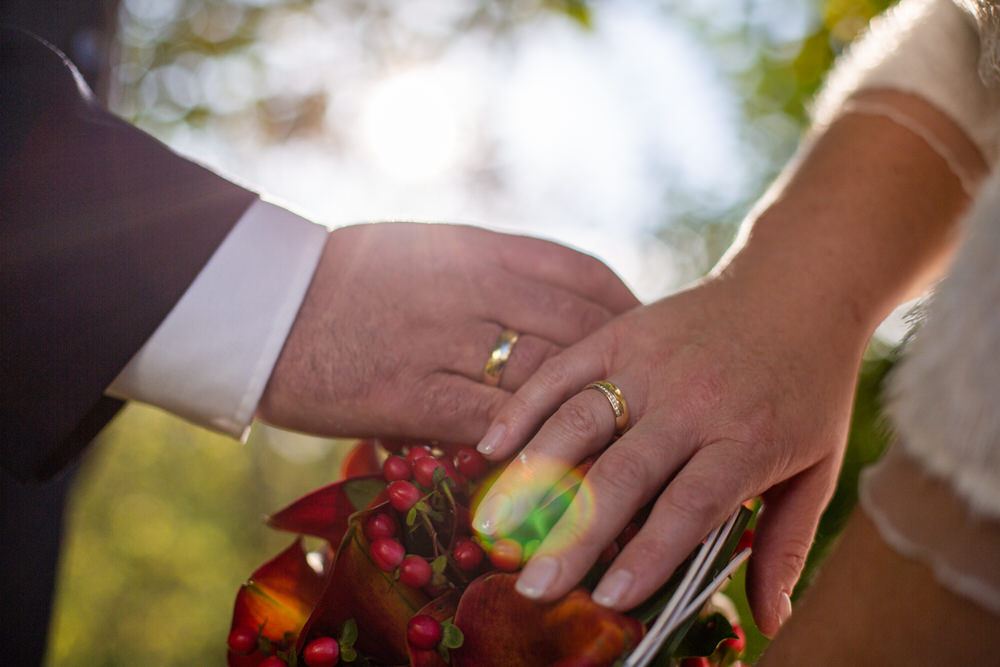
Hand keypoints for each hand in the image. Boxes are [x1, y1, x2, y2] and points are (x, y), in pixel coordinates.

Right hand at [256, 222, 637, 443]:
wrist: (264, 305)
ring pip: (545, 377)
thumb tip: (544, 294)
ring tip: (625, 442)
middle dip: (624, 366)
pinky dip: (532, 448)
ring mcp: (445, 342)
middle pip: (578, 326)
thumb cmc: (344, 275)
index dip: (624, 307)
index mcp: (477, 249)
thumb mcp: (423, 248)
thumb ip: (487, 268)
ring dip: (591, 414)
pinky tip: (560, 467)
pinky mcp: (413, 395)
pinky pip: (494, 423)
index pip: (579, 273)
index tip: (647, 334)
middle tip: (655, 397)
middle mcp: (472, 289)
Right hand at [471, 274, 870, 636]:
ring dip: (532, 474)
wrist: (797, 288)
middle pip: (623, 474)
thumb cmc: (809, 387)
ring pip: (580, 421)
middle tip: (534, 586)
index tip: (608, 600)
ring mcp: (650, 361)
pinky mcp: (621, 332)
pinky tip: (490, 447)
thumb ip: (787, 544)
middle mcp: (693, 400)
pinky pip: (562, 371)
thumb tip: (771, 622)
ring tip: (494, 524)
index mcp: (747, 438)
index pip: (689, 506)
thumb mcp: (819, 467)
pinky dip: (523, 407)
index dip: (647, 555)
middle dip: (574, 536)